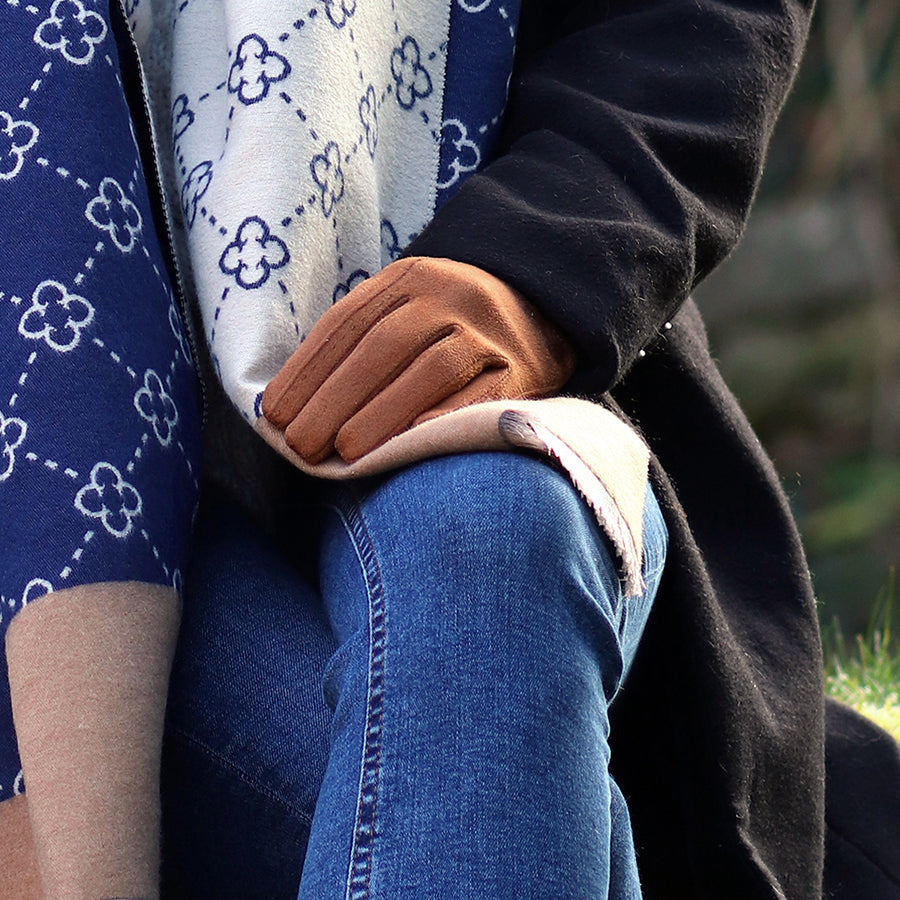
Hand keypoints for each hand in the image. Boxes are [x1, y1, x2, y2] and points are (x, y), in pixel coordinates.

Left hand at [261, 257, 575, 462]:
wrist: (544, 307)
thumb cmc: (453, 324)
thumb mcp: (407, 307)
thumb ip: (359, 340)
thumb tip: (293, 403)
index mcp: (409, 277)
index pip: (348, 322)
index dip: (307, 369)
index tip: (275, 414)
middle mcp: (449, 294)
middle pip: (383, 345)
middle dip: (333, 398)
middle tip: (300, 445)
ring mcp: (488, 330)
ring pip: (431, 368)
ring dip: (381, 412)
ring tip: (343, 453)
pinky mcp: (523, 367)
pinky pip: (484, 393)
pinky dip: (445, 416)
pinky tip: (411, 441)